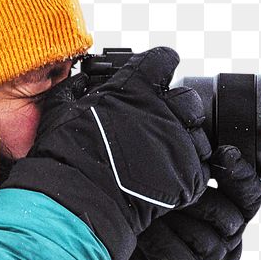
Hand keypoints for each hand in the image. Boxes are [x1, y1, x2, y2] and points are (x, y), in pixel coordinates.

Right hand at [0, 46, 211, 259]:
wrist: (80, 199)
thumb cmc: (66, 156)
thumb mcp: (60, 111)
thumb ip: (74, 90)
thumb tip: (79, 82)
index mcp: (136, 88)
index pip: (163, 60)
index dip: (160, 67)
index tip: (156, 77)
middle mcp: (163, 110)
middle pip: (188, 99)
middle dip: (177, 109)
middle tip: (158, 126)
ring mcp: (178, 143)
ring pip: (198, 135)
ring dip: (184, 143)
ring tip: (162, 158)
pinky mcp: (187, 176)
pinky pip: (200, 169)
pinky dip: (186, 174)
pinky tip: (166, 179)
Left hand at [104, 144, 260, 259]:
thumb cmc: (162, 255)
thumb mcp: (180, 220)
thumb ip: (184, 194)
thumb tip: (166, 152)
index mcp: (233, 223)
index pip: (249, 195)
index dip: (240, 174)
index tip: (225, 153)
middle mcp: (229, 244)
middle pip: (220, 207)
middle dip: (189, 193)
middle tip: (163, 183)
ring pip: (195, 227)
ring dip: (166, 214)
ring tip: (144, 205)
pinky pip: (172, 250)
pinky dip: (152, 238)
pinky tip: (139, 230)